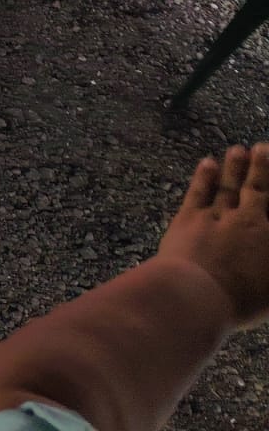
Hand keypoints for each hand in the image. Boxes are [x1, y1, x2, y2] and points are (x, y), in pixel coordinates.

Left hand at [157, 144, 268, 327]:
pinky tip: (206, 163)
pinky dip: (203, 176)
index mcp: (268, 237)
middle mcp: (248, 220)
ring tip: (237, 150)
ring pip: (228, 185)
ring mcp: (217, 217)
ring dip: (233, 166)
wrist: (197, 296)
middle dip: (260, 167)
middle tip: (262, 147)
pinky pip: (199, 191)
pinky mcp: (189, 218)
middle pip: (257, 188)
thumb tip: (266, 252)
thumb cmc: (241, 301)